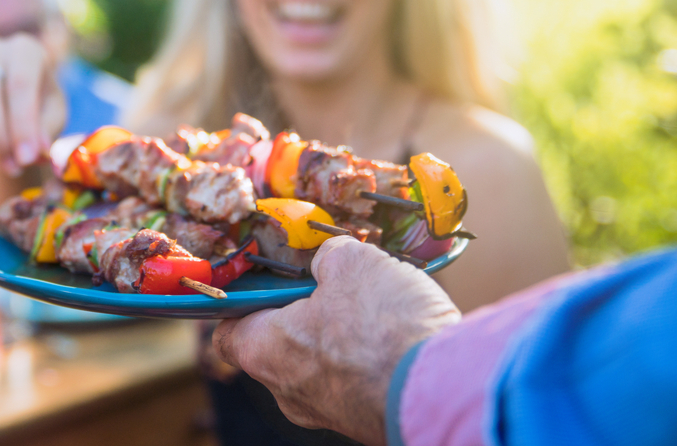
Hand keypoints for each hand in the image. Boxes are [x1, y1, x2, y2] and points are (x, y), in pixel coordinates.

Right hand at [0, 34, 65, 175]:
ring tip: (1, 144)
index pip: (19, 84)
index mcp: (26, 50)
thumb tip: (34, 152)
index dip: (21, 125)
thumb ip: (46, 131)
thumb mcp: (53, 118)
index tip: (26, 159)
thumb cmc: (41, 108)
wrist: (15, 104)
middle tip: (13, 167)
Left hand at [213, 237, 460, 445]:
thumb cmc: (384, 328)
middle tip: (331, 282)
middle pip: (278, 344)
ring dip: (341, 332)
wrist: (448, 391)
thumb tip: (330, 258)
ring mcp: (328, 412)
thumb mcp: (352, 262)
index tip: (263, 279)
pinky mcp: (366, 420)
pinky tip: (396, 331)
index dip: (243, 302)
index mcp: (264, 352)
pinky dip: (369, 356)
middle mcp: (287, 392)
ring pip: (321, 363)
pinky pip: (357, 379)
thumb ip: (329, 256)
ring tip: (373, 303)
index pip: (229, 332)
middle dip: (302, 311)